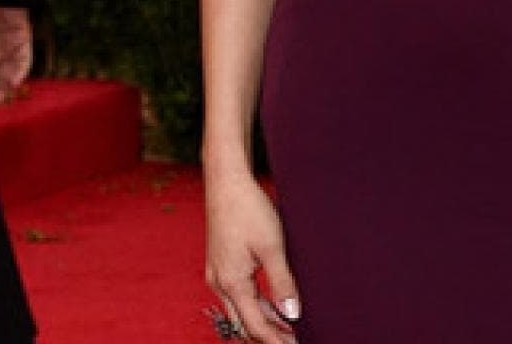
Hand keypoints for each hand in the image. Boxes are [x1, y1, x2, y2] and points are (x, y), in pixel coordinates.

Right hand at [205, 165, 300, 341]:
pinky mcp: (222, 265)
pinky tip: (273, 304)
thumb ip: (282, 282)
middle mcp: (220, 284)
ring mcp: (218, 275)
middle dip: (267, 334)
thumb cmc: (250, 211)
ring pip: (240, 309)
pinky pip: (237, 295)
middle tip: (293, 341)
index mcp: (232, 283)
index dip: (274, 339)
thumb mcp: (272, 247)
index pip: (254, 325)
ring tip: (289, 328)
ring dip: (263, 320)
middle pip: (244, 322)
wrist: (227, 184)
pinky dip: (255, 304)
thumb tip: (293, 313)